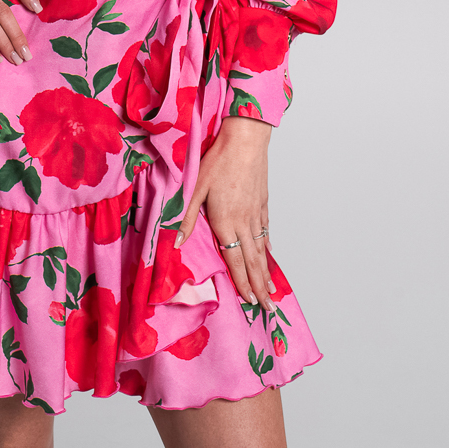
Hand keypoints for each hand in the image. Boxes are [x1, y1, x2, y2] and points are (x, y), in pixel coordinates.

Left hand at [176, 116, 272, 306]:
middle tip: (267, 308)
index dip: (241, 282)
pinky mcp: (263, 202)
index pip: (234, 260)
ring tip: (270, 290)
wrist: (245, 139)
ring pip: (262, 249)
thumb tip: (178, 243)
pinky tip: (269, 254)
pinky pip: (266, 230)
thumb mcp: (195, 187)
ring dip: (266, 272)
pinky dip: (268, 246)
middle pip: (252, 260)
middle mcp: (244, 222)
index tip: (248, 301)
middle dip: (259, 286)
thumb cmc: (218, 160)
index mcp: (225, 221)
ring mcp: (256, 212)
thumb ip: (186, 217)